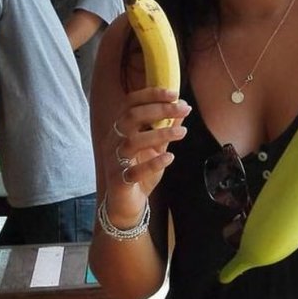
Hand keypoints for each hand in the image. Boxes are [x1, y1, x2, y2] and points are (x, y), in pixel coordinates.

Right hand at [104, 86, 190, 219]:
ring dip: (159, 134)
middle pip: (131, 117)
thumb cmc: (140, 172)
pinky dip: (152, 163)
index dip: (150, 95)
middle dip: (159, 110)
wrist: (127, 205)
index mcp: (120, 130)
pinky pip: (132, 171)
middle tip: (184, 109)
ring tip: (182, 132)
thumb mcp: (157, 148)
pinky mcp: (119, 181)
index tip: (174, 93)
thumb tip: (183, 106)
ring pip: (131, 141)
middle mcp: (113, 142)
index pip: (130, 104)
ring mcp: (114, 161)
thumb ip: (166, 128)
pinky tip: (169, 157)